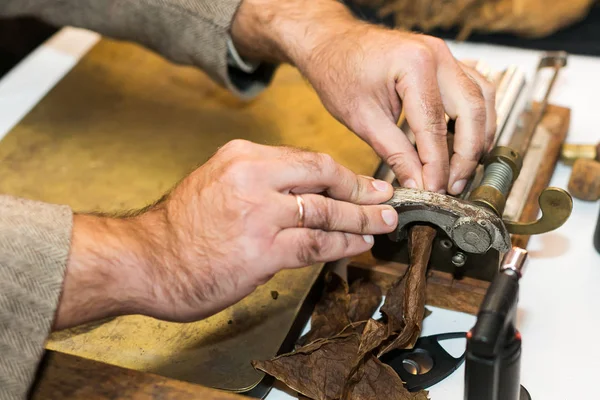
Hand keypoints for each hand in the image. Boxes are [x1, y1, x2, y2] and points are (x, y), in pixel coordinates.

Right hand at [54, 140, 395, 328]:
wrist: (142, 260)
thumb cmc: (179, 228)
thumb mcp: (216, 184)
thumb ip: (260, 184)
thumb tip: (304, 194)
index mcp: (243, 157)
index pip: (308, 160)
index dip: (344, 174)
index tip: (364, 183)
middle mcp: (253, 177)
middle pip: (324, 178)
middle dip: (362, 191)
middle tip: (386, 199)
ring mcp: (259, 213)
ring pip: (326, 212)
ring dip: (361, 220)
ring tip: (382, 224)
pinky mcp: (261, 250)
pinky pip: (315, 245)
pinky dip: (343, 246)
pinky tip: (358, 246)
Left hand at [231, 0, 495, 194]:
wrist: (332, 43)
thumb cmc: (338, 72)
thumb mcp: (362, 118)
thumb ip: (395, 152)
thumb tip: (418, 183)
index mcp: (414, 65)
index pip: (435, 126)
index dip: (438, 165)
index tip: (436, 191)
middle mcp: (438, 55)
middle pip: (472, 111)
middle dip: (467, 155)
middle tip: (454, 187)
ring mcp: (445, 55)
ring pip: (482, 100)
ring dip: (479, 138)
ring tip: (464, 171)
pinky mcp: (445, 62)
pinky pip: (475, 90)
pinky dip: (475, 119)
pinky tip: (466, 144)